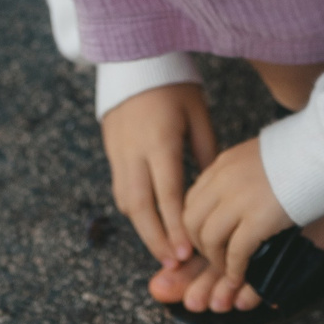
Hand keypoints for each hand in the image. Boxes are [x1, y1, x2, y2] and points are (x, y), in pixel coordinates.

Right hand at [99, 82, 217, 268]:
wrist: (134, 59)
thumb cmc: (175, 85)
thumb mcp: (199, 114)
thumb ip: (206, 152)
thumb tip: (212, 189)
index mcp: (159, 142)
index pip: (167, 195)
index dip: (177, 227)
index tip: (188, 253)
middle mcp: (133, 151)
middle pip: (139, 207)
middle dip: (156, 239)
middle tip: (173, 264)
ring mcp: (117, 152)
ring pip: (125, 201)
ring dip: (143, 229)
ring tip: (163, 250)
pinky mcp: (110, 150)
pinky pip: (120, 188)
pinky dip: (134, 210)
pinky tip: (149, 222)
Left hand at [178, 135, 294, 313]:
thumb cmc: (304, 153)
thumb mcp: (260, 156)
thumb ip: (242, 175)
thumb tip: (240, 198)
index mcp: (224, 164)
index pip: (192, 199)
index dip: (196, 225)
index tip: (207, 239)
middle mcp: (223, 180)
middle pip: (192, 221)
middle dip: (199, 245)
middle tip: (215, 258)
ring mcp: (238, 199)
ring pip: (209, 238)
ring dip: (216, 260)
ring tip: (228, 270)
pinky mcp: (258, 219)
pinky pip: (235, 252)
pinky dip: (234, 269)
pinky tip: (240, 276)